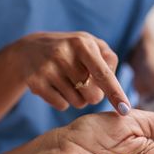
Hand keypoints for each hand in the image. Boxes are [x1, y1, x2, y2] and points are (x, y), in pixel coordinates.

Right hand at [16, 31, 130, 113]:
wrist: (28, 50)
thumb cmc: (69, 51)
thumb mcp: (88, 45)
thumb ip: (107, 61)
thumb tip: (116, 91)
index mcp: (82, 43)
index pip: (103, 74)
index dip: (116, 93)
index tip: (125, 110)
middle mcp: (64, 54)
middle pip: (93, 95)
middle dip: (93, 95)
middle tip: (83, 83)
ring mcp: (48, 68)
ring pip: (78, 103)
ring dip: (78, 98)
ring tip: (67, 82)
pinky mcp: (36, 82)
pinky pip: (62, 105)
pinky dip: (63, 101)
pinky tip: (55, 87)